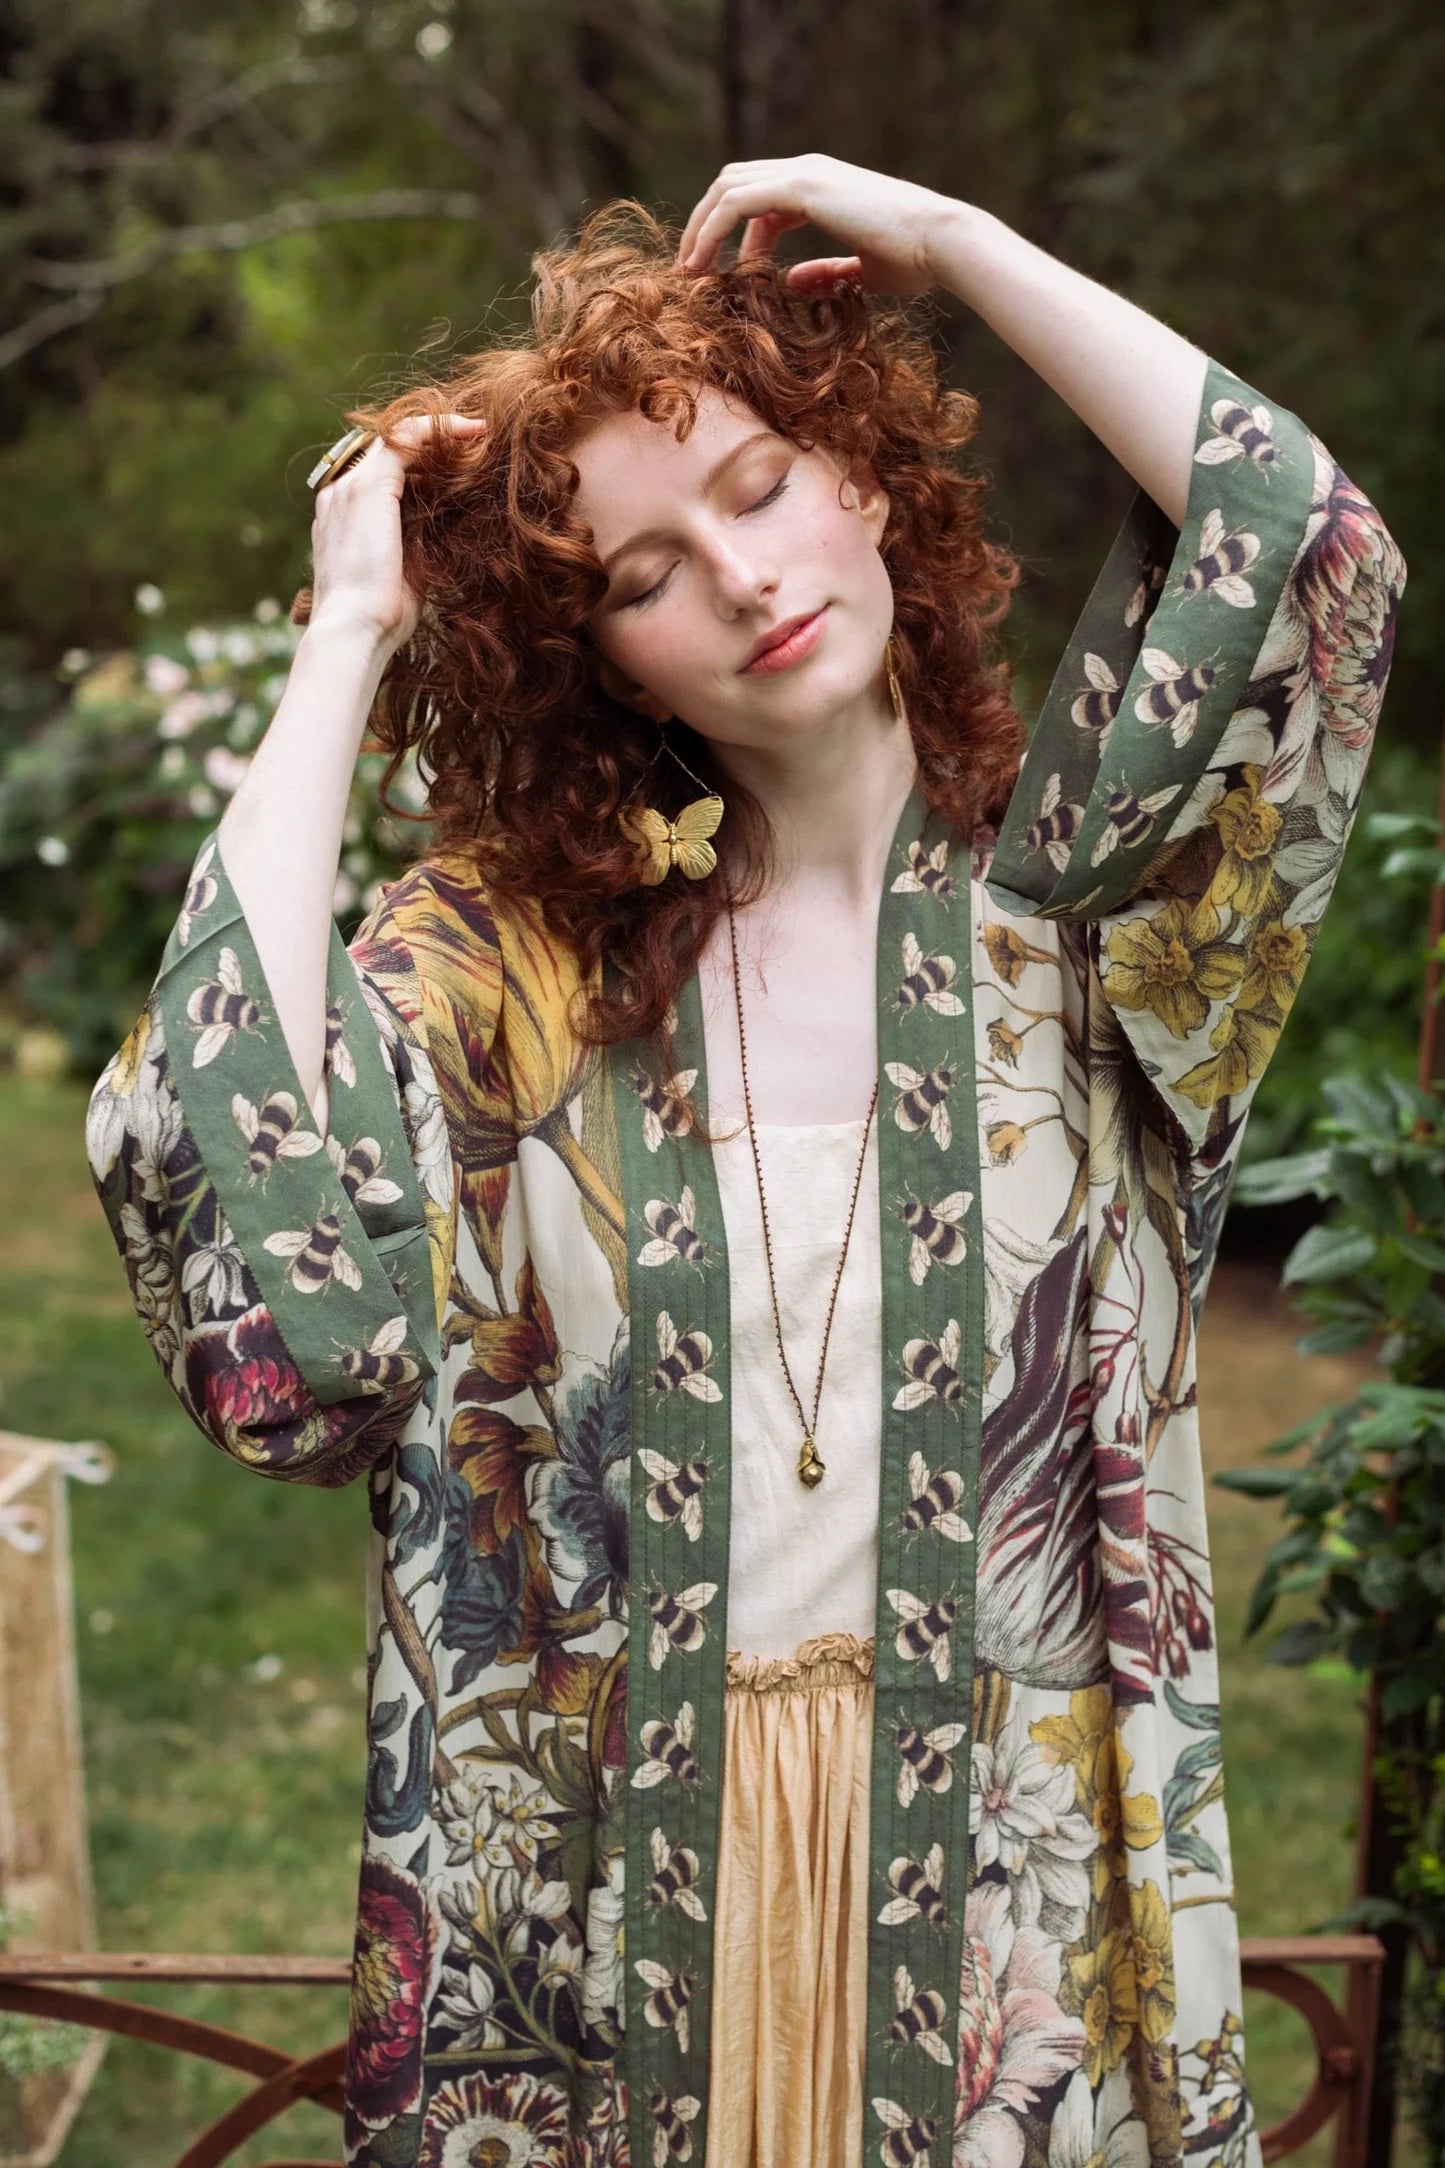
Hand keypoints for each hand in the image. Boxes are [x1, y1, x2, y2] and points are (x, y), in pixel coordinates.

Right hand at [306, 412, 487, 655]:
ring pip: (397, 439)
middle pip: (388, 450)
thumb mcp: (405, 574)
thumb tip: (450, 534)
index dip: (422, 462)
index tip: (460, 462)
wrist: (356, 631)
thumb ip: (419, 546)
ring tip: (479, 432)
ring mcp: (351, 487)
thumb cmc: (381, 617)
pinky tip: (472, 433)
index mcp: (342, 516)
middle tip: (476, 440)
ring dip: (440, 432)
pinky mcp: (370, 487)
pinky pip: (406, 440)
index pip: (380, 472)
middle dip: (432, 442)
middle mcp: (340, 494)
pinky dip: (439, 432)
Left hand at [675, 154, 951, 297]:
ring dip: (700, 227)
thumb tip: (794, 283)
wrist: (941, 243)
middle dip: (705, 224)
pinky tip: (701, 263)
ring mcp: (803, 173)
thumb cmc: (915, 261)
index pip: (758, 199)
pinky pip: (736, 203)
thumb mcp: (862, 274)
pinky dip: (711, 231)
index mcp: (820, 187)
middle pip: (733, 183)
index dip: (734, 236)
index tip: (722, 276)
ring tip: (687, 270)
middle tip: (689, 270)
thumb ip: (826, 273)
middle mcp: (807, 171)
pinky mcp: (801, 186)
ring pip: (727, 187)